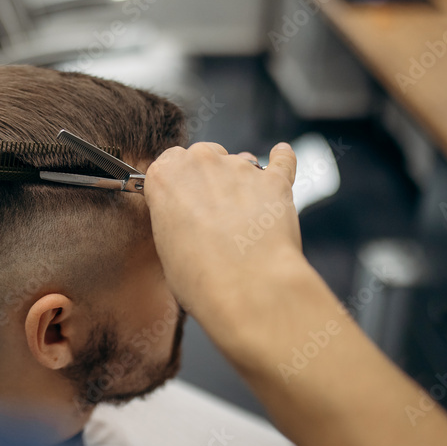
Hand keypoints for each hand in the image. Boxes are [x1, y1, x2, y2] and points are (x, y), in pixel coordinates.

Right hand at [144, 142, 311, 361]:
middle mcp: (200, 163)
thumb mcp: (166, 248)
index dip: (178, 183)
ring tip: (244, 216)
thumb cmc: (202, 278)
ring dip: (240, 181)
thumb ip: (173, 219)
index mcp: (164, 177)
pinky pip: (281, 160)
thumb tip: (187, 222)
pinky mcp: (274, 180)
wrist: (247, 289)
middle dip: (207, 177)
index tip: (183, 198)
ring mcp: (239, 168)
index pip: (168, 163)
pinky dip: (282, 159)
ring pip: (239, 161)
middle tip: (212, 211)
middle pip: (203, 156)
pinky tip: (281, 156)